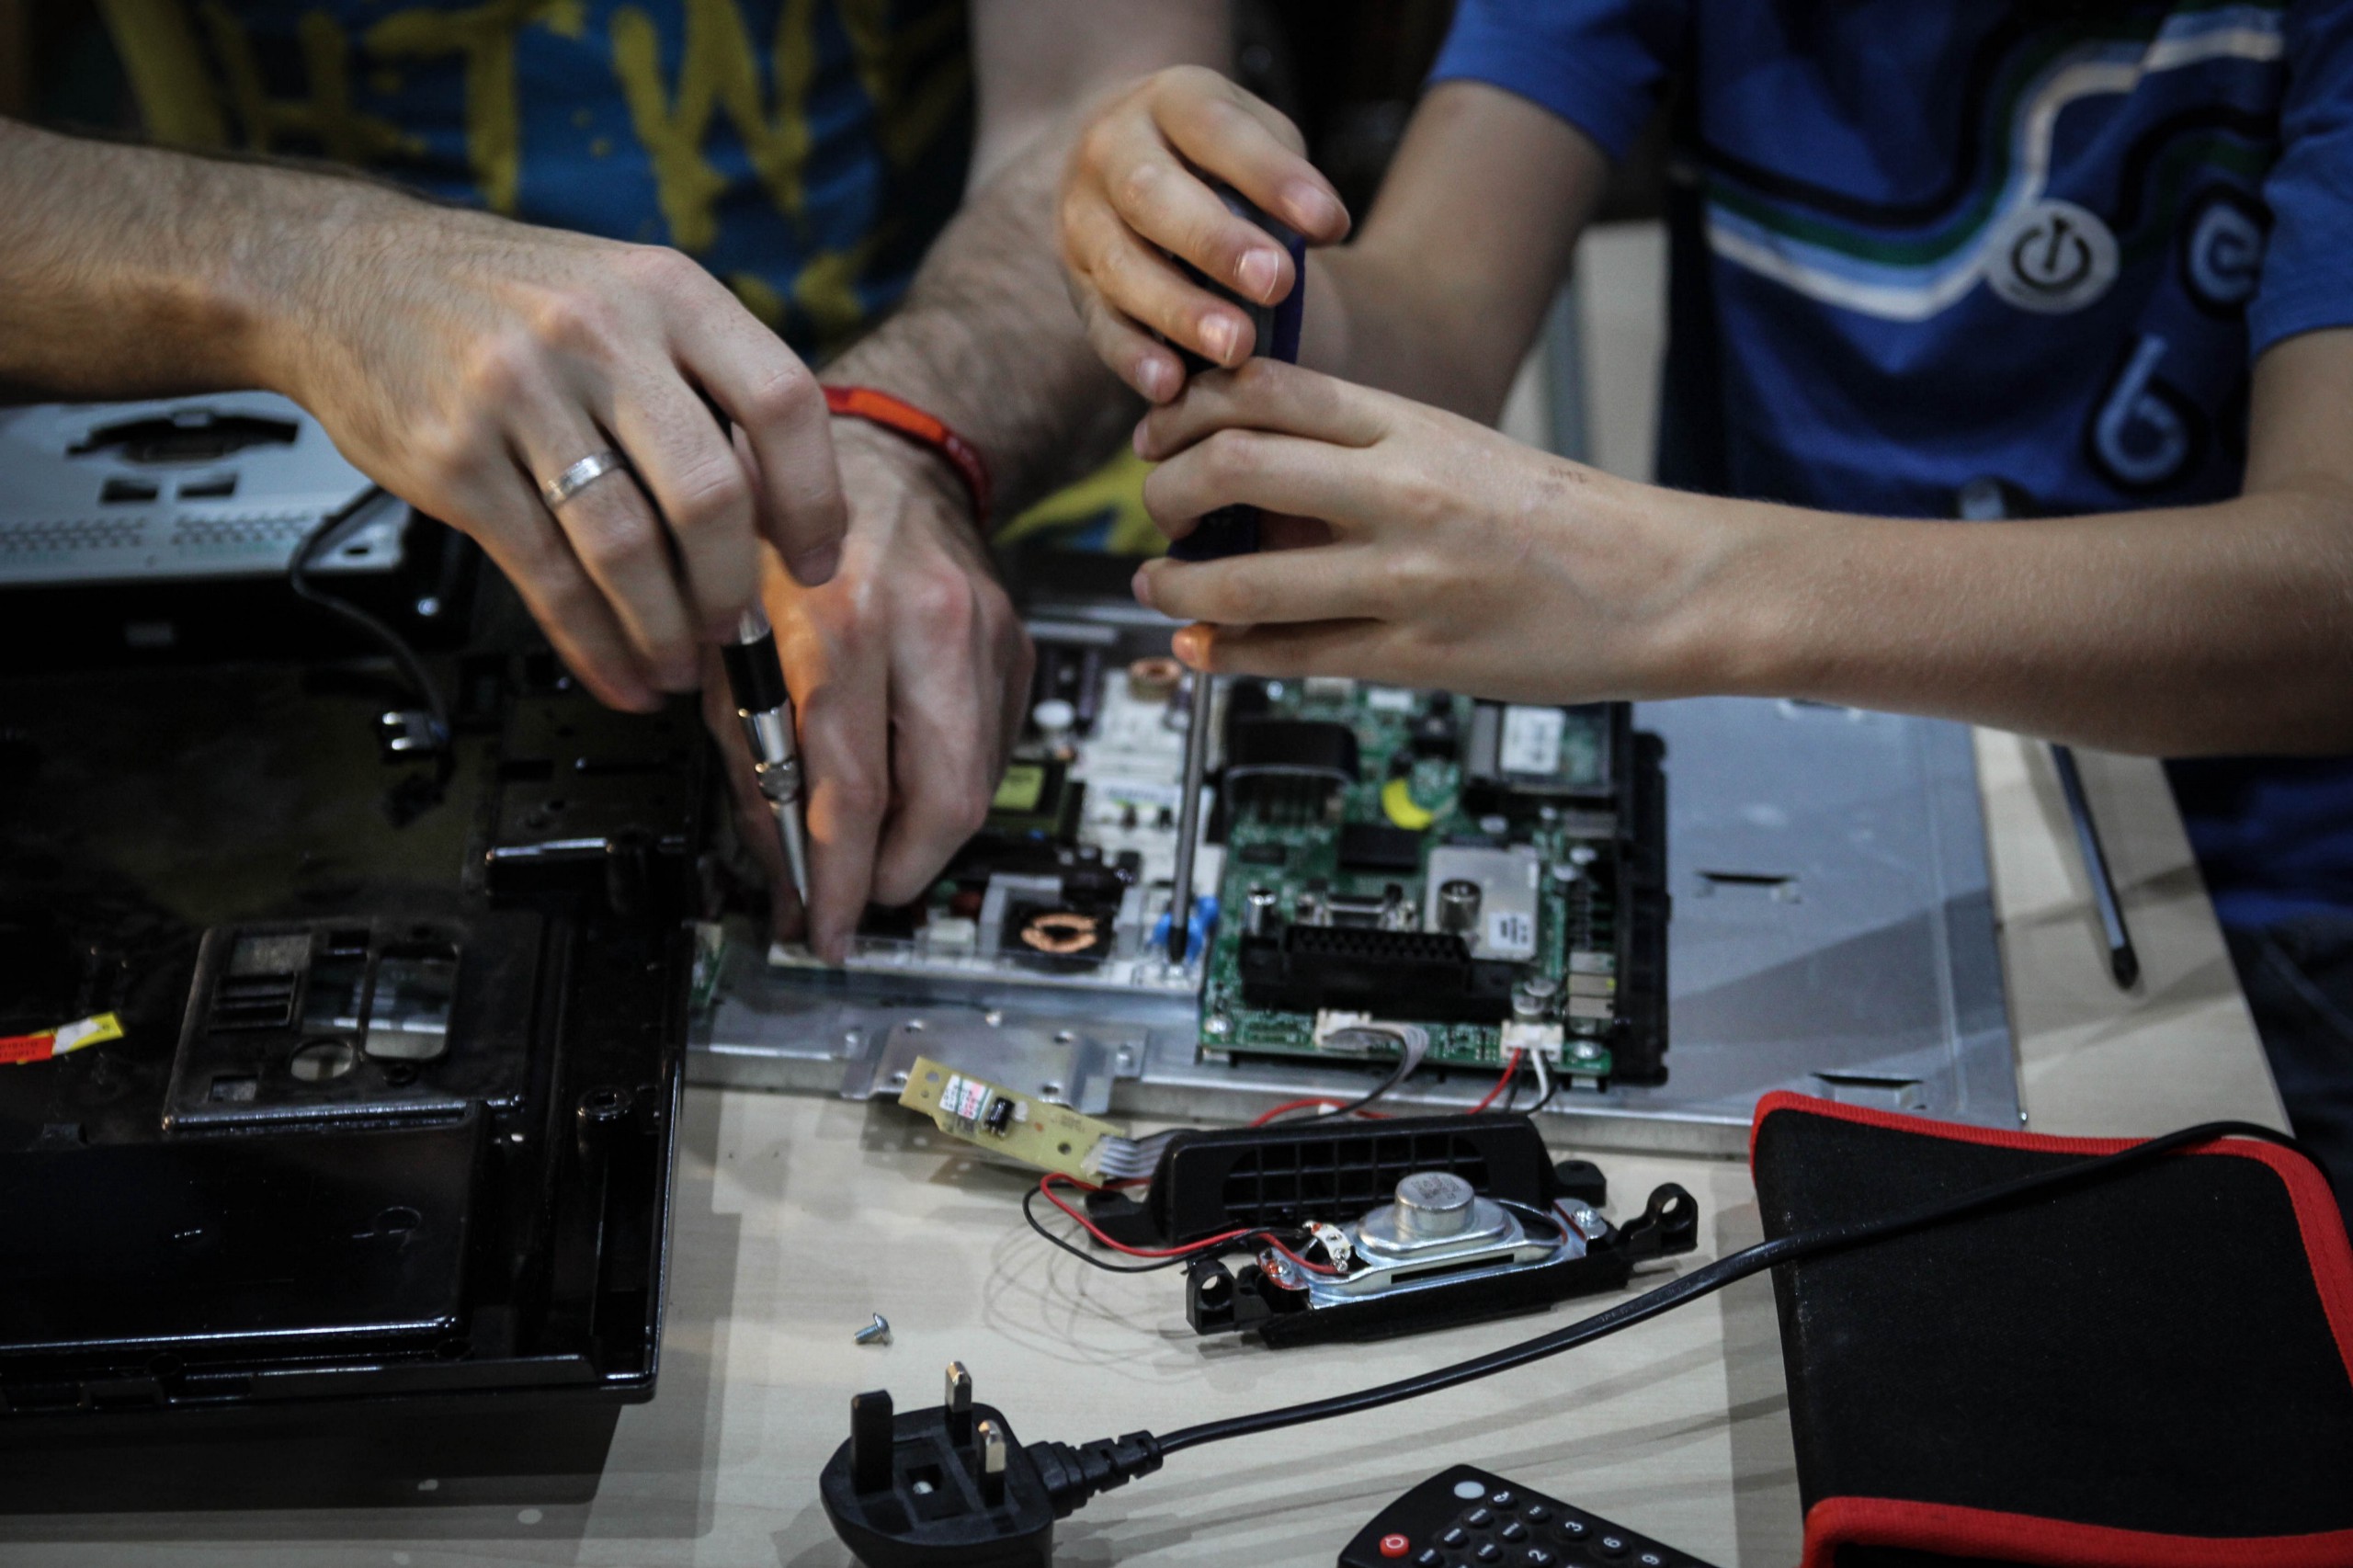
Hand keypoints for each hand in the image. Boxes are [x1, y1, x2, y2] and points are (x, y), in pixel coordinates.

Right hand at [263, 193, 846, 711]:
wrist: (345, 269)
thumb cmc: (506, 297)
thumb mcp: (623, 294)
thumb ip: (700, 382)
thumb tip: (775, 513)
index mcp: (667, 292)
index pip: (784, 402)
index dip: (814, 498)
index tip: (815, 561)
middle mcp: (600, 335)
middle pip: (711, 492)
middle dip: (733, 586)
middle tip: (735, 628)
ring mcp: (521, 395)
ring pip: (627, 548)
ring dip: (664, 630)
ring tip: (676, 665)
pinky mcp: (455, 458)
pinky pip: (546, 575)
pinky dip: (592, 642)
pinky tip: (616, 669)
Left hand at [705, 421, 1033, 959]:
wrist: (887, 454)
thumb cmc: (789, 539)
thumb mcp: (731, 639)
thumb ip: (751, 753)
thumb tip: (781, 862)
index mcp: (840, 622)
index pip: (850, 790)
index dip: (837, 881)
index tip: (822, 929)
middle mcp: (926, 626)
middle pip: (944, 803)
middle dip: (898, 874)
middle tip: (858, 900)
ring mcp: (985, 635)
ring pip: (975, 785)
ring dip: (921, 835)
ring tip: (872, 844)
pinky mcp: (1016, 646)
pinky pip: (989, 748)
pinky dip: (943, 780)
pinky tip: (904, 772)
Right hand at [1058, 65, 1348, 400]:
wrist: (1124, 157)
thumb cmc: (1213, 156)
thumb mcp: (1253, 140)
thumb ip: (1283, 177)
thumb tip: (1323, 228)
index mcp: (1167, 102)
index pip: (1217, 131)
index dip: (1271, 177)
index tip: (1329, 224)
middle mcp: (1109, 152)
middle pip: (1151, 195)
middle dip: (1215, 242)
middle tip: (1276, 283)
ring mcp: (1081, 220)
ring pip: (1123, 266)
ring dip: (1180, 311)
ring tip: (1237, 347)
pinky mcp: (1076, 283)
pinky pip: (1099, 323)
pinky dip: (1134, 357)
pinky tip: (1171, 386)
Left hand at [1129, 361, 1744, 702]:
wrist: (1667, 585)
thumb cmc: (1568, 520)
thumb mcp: (1463, 451)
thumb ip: (1368, 457)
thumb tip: (1259, 472)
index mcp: (1414, 426)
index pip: (1265, 389)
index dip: (1187, 408)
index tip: (1159, 433)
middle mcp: (1403, 493)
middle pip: (1234, 467)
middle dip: (1166, 491)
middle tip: (1155, 508)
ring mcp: (1407, 579)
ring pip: (1245, 581)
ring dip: (1177, 587)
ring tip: (1158, 587)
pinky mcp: (1417, 656)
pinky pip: (1294, 657)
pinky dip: (1228, 655)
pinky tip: (1200, 651)